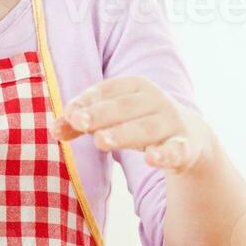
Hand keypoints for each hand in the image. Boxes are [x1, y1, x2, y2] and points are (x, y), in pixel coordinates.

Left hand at [49, 75, 213, 173]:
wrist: (191, 137)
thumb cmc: (139, 122)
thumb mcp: (112, 118)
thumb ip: (81, 123)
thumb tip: (53, 129)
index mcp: (135, 86)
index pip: (107, 90)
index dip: (87, 101)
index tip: (69, 114)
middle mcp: (155, 100)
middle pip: (124, 107)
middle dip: (101, 114)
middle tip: (80, 122)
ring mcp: (171, 123)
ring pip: (145, 129)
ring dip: (123, 134)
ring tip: (100, 141)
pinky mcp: (185, 147)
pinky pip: (175, 150)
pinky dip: (164, 154)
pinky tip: (151, 159)